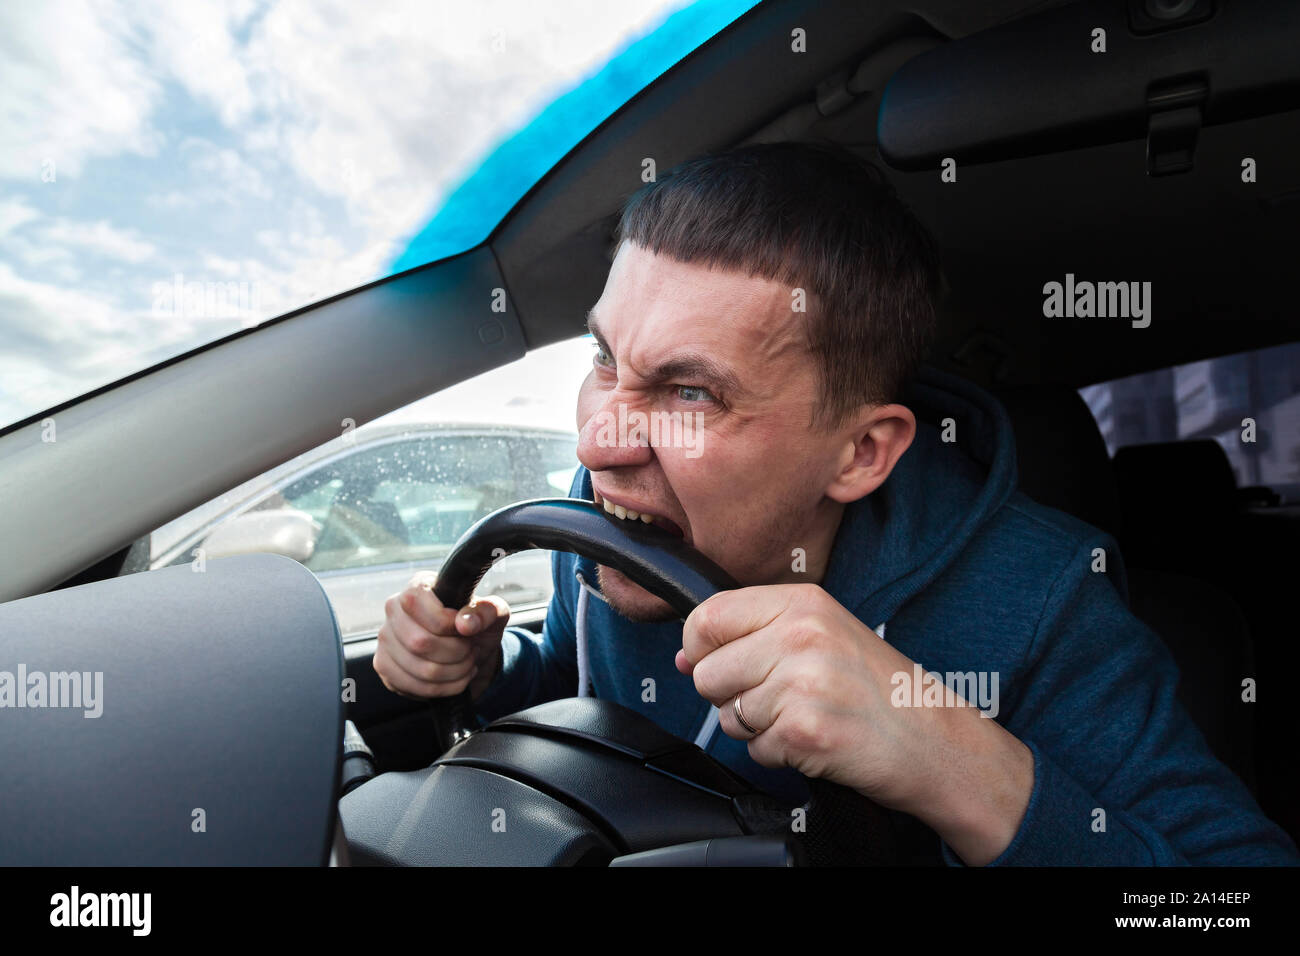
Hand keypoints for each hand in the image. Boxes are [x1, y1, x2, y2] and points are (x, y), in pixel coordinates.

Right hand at [374, 571, 507, 701]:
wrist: (470, 651)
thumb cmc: (477, 626)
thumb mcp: (493, 614)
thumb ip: (486, 611)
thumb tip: (464, 623)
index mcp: (419, 586)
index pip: (416, 602)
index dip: (445, 622)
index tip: (464, 629)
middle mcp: (394, 608)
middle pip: (419, 642)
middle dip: (456, 652)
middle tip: (470, 650)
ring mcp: (385, 638)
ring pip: (419, 668)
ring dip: (453, 672)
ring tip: (466, 664)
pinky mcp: (385, 666)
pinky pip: (412, 686)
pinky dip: (443, 688)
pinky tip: (454, 677)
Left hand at [676, 582, 1033, 864]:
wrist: (934, 740)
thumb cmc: (878, 689)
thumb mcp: (823, 634)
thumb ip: (754, 634)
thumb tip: (686, 657)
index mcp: (802, 603)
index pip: (707, 617)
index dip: (701, 648)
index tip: (717, 661)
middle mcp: (800, 636)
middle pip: (708, 672)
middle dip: (729, 695)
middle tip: (777, 698)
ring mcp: (802, 683)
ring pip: (726, 715)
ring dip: (756, 727)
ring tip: (802, 716)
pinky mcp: (804, 731)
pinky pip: (754, 750)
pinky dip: (778, 753)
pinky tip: (813, 740)